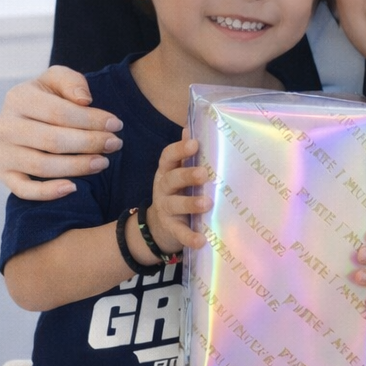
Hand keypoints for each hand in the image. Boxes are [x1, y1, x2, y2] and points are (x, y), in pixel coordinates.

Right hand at [0, 65, 124, 200]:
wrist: (25, 115)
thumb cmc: (49, 96)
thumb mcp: (58, 79)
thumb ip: (72, 82)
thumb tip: (84, 100)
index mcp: (18, 97)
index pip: (59, 112)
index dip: (91, 120)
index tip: (116, 125)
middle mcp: (4, 126)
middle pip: (52, 140)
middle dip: (89, 143)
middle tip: (115, 144)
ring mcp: (1, 152)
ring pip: (42, 166)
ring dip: (77, 167)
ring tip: (103, 162)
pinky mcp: (3, 174)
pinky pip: (24, 190)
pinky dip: (48, 192)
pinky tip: (73, 188)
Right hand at [147, 133, 210, 256]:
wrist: (158, 227)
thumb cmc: (177, 191)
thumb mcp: (179, 171)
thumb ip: (186, 153)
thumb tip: (191, 126)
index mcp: (167, 171)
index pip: (168, 157)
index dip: (180, 149)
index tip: (194, 143)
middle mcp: (163, 188)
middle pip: (172, 179)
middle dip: (187, 175)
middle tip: (205, 173)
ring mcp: (165, 209)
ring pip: (175, 205)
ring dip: (190, 203)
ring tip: (207, 203)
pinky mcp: (171, 229)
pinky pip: (179, 233)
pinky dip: (189, 237)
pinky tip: (202, 239)